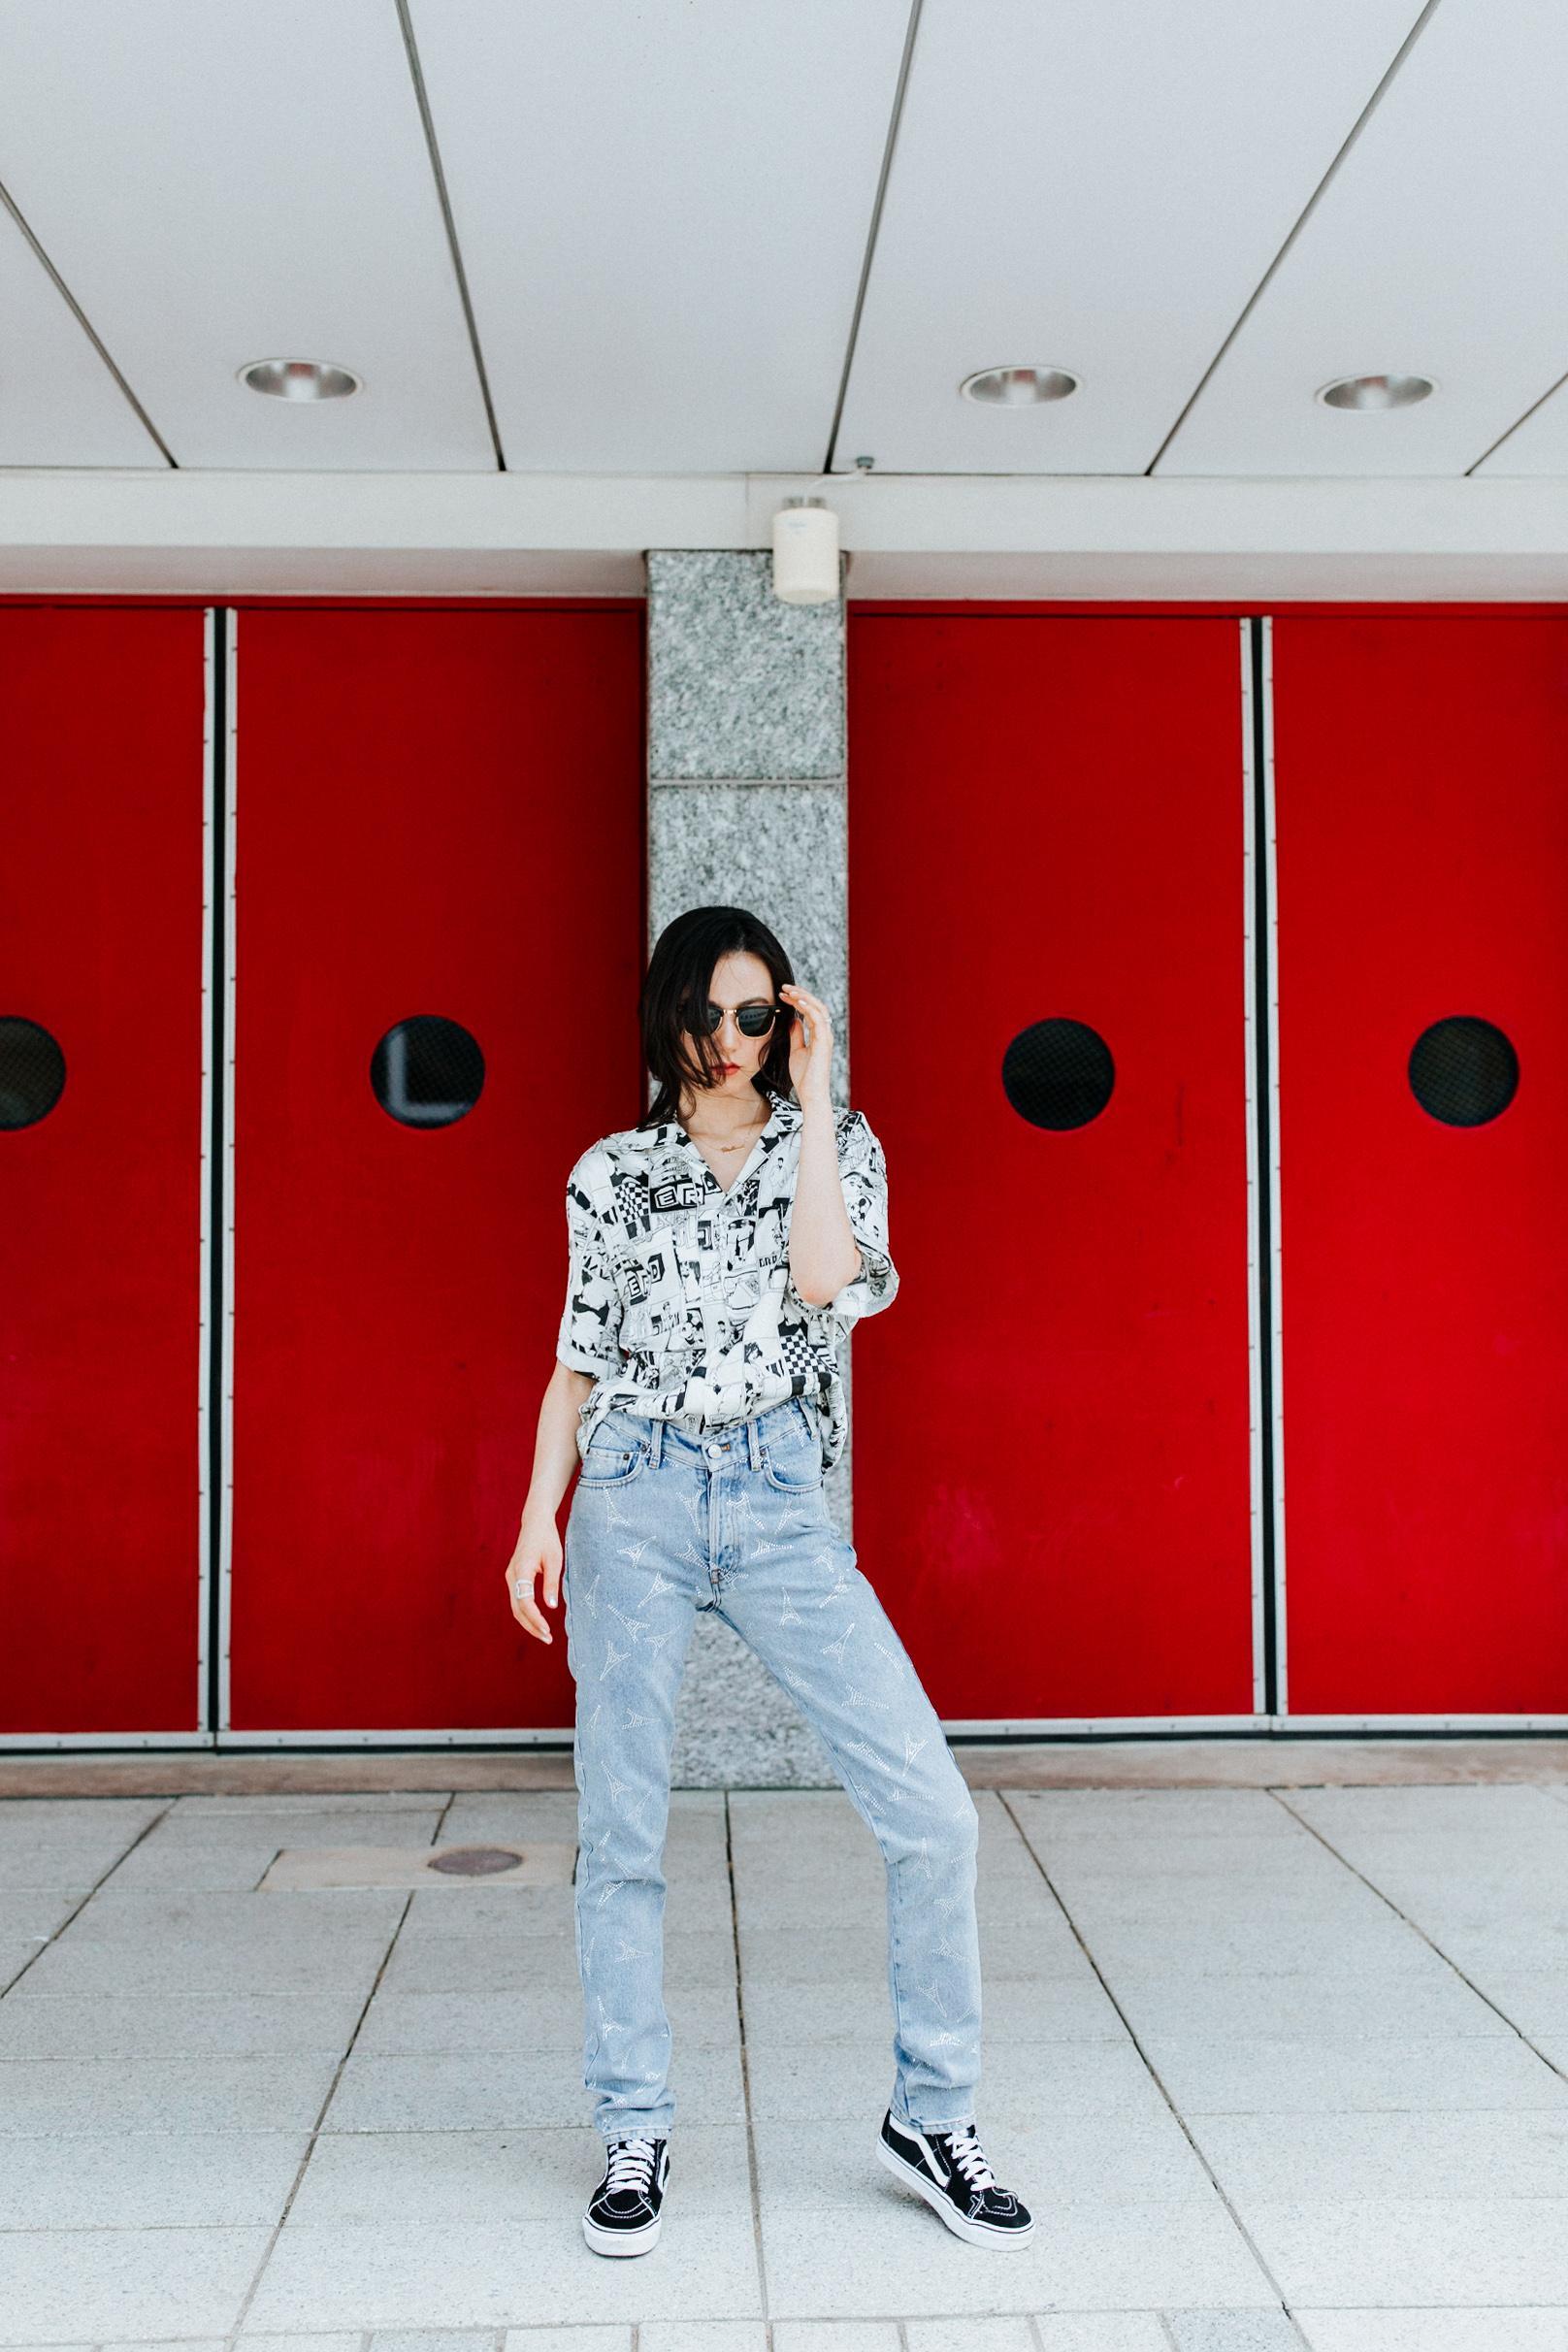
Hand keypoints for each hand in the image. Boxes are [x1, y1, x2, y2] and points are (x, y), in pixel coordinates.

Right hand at [504, 1516, 561, 1643]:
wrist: (535, 1523)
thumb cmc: (547, 1539)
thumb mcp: (555, 1559)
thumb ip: (551, 1583)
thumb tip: (551, 1607)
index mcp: (521, 1569)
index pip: (525, 1601)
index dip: (535, 1619)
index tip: (548, 1631)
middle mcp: (512, 1575)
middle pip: (518, 1608)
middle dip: (532, 1626)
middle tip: (548, 1639)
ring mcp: (511, 1577)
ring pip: (516, 1607)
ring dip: (528, 1622)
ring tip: (544, 1635)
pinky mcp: (514, 1578)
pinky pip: (517, 1601)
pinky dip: (526, 1613)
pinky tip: (537, 1622)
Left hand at [780, 982, 833, 1106]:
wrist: (810, 1094)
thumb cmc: (804, 1076)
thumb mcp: (795, 1051)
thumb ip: (796, 1035)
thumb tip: (793, 1020)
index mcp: (819, 1034)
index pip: (810, 1010)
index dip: (797, 1000)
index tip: (782, 995)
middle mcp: (824, 1033)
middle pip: (816, 1005)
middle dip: (800, 994)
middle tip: (784, 987)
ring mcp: (825, 1037)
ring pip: (818, 1008)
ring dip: (804, 997)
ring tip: (789, 991)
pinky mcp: (823, 1043)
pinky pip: (819, 1020)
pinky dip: (809, 1008)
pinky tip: (798, 1002)